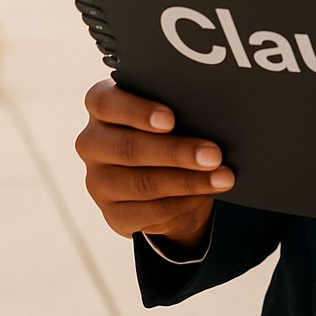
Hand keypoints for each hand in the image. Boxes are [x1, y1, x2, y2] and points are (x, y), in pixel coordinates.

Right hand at [74, 78, 234, 248]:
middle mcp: (92, 142)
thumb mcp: (169, 107)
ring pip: (142, 183)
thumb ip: (177, 103)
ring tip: (222, 176)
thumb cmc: (169, 124)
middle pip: (129, 148)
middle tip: (214, 155)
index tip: (171, 119)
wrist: (162, 170)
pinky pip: (149, 211)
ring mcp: (98, 181)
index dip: (137, 111)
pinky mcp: (112, 213)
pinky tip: (206, 193)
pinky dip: (183, 202)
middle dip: (176, 152)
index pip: (106, 103)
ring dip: (188, 181)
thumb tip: (211, 109)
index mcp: (101, 104)